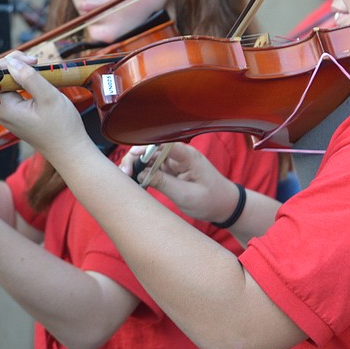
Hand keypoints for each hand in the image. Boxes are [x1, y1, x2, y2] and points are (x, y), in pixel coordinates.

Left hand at [0, 52, 88, 155]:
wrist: (70, 149)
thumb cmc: (62, 127)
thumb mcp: (49, 98)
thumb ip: (29, 78)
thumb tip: (12, 62)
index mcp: (5, 108)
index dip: (10, 63)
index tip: (33, 61)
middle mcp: (2, 111)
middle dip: (16, 66)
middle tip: (37, 62)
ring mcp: (10, 114)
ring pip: (8, 85)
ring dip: (22, 74)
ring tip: (40, 72)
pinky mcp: (19, 115)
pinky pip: (16, 93)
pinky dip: (26, 84)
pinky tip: (40, 83)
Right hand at [120, 143, 237, 223]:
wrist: (223, 204)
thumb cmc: (211, 199)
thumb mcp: (187, 195)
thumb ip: (164, 183)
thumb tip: (142, 174)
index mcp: (188, 156)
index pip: (165, 143)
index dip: (147, 146)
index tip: (134, 154)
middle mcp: (179, 155)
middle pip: (151, 149)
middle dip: (136, 158)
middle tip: (125, 173)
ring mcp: (173, 162)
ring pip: (148, 158)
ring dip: (135, 165)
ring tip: (126, 177)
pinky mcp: (169, 171)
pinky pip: (150, 168)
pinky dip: (140, 173)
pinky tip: (132, 180)